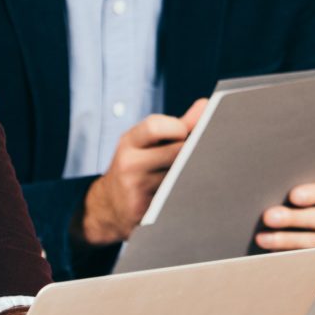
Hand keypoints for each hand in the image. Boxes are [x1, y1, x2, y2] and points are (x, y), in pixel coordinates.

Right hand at [77, 98, 207, 248]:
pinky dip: (183, 193)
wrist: (108, 205)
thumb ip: (178, 125)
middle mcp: (129, 162)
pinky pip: (173, 198)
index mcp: (130, 141)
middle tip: (198, 154)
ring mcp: (134, 187)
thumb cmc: (135, 166)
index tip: (184, 135)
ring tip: (189, 174)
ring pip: (177, 176)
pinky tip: (182, 192)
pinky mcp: (142, 209)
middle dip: (190, 153)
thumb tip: (205, 104)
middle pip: (174, 152)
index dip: (177, 128)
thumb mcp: (148, 143)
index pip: (154, 126)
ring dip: (189, 174)